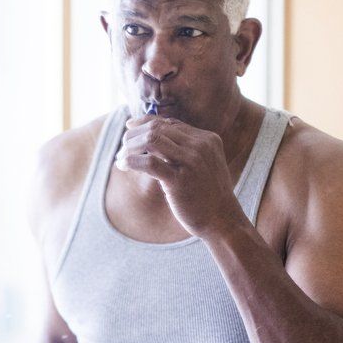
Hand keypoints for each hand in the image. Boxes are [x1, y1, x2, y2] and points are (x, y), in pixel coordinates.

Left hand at [114, 114, 246, 238]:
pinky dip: (131, 161)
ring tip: (120, 158)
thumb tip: (153, 136)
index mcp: (207, 139)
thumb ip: (184, 149)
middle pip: (158, 127)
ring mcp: (191, 162)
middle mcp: (200, 146)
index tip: (129, 127)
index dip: (145, 122)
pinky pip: (149, 162)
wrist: (222, 220)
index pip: (169, 122)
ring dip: (130, 146)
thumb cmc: (207, 194)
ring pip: (151, 139)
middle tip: (122, 147)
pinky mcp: (180, 180)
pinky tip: (123, 166)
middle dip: (134, 134)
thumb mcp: (202, 164)